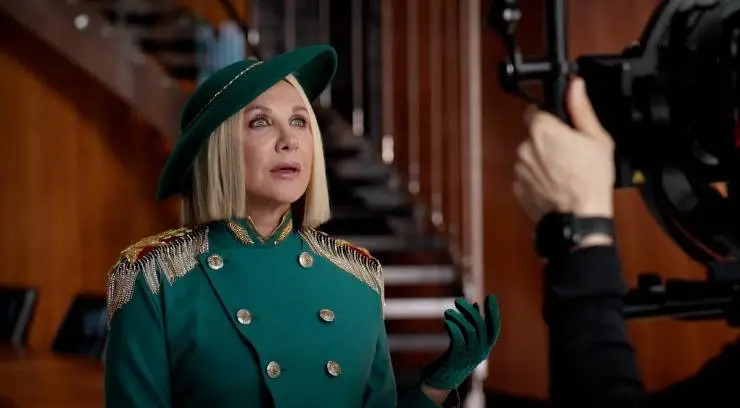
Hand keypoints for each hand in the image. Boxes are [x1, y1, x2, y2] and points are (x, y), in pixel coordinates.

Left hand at [421, 295, 500, 389]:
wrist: (441, 382)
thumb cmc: (454, 359)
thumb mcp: (466, 341)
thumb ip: (471, 324)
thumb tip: (476, 304)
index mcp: (485, 348)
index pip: (494, 328)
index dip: (494, 313)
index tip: (491, 297)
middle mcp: (480, 352)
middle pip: (480, 326)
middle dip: (469, 311)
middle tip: (457, 301)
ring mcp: (469, 357)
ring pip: (469, 331)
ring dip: (458, 318)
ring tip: (447, 312)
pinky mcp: (456, 359)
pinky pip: (458, 339)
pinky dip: (453, 327)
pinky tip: (445, 322)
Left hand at [513, 77, 614, 221]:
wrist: (579, 218)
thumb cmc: (590, 180)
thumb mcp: (596, 138)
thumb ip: (581, 109)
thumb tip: (575, 85)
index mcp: (542, 130)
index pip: (535, 111)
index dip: (550, 117)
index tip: (562, 126)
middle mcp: (524, 147)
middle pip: (533, 136)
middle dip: (548, 141)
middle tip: (570, 153)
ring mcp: (519, 169)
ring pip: (529, 157)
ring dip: (542, 161)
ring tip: (565, 173)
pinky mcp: (518, 188)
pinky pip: (527, 177)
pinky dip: (538, 179)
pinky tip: (556, 186)